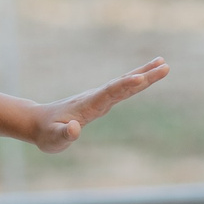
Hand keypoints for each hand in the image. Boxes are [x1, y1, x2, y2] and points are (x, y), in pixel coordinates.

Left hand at [28, 59, 167, 153]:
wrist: (38, 122)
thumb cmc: (46, 133)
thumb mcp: (53, 139)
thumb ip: (64, 134)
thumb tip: (74, 129)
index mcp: (88, 105)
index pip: (109, 93)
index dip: (124, 86)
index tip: (140, 78)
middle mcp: (96, 97)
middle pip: (122, 84)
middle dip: (143, 76)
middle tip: (164, 66)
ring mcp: (99, 97)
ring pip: (124, 83)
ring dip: (144, 75)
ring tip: (163, 64)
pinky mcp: (101, 100)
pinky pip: (122, 89)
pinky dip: (135, 82)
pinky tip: (145, 77)